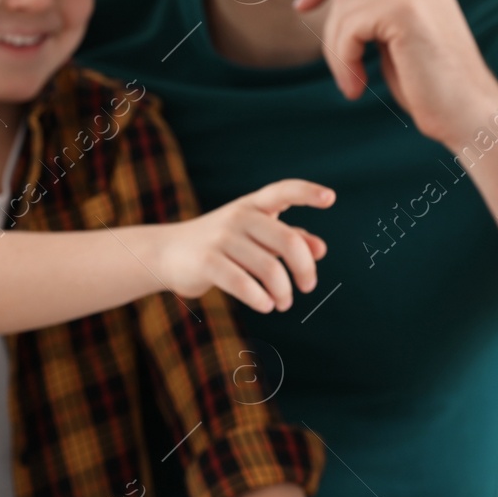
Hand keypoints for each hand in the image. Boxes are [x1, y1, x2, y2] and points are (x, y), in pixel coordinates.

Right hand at [155, 179, 332, 312]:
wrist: (166, 253)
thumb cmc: (221, 245)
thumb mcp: (255, 237)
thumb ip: (289, 238)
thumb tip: (321, 249)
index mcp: (254, 205)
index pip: (284, 190)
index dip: (308, 192)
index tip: (331, 198)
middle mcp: (239, 216)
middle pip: (288, 242)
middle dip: (305, 270)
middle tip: (307, 287)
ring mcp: (222, 238)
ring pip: (270, 269)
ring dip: (283, 292)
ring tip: (282, 303)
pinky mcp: (207, 261)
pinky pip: (243, 283)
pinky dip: (261, 299)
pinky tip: (266, 306)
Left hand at [293, 0, 497, 144]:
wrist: (471, 116)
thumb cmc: (434, 90)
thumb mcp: (398, 42)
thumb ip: (375, 17)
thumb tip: (334, 4)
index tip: (303, 5)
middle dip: (331, 29)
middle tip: (343, 71)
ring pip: (343, 8)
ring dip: (338, 54)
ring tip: (354, 85)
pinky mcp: (406, 11)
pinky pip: (350, 27)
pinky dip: (343, 60)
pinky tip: (358, 86)